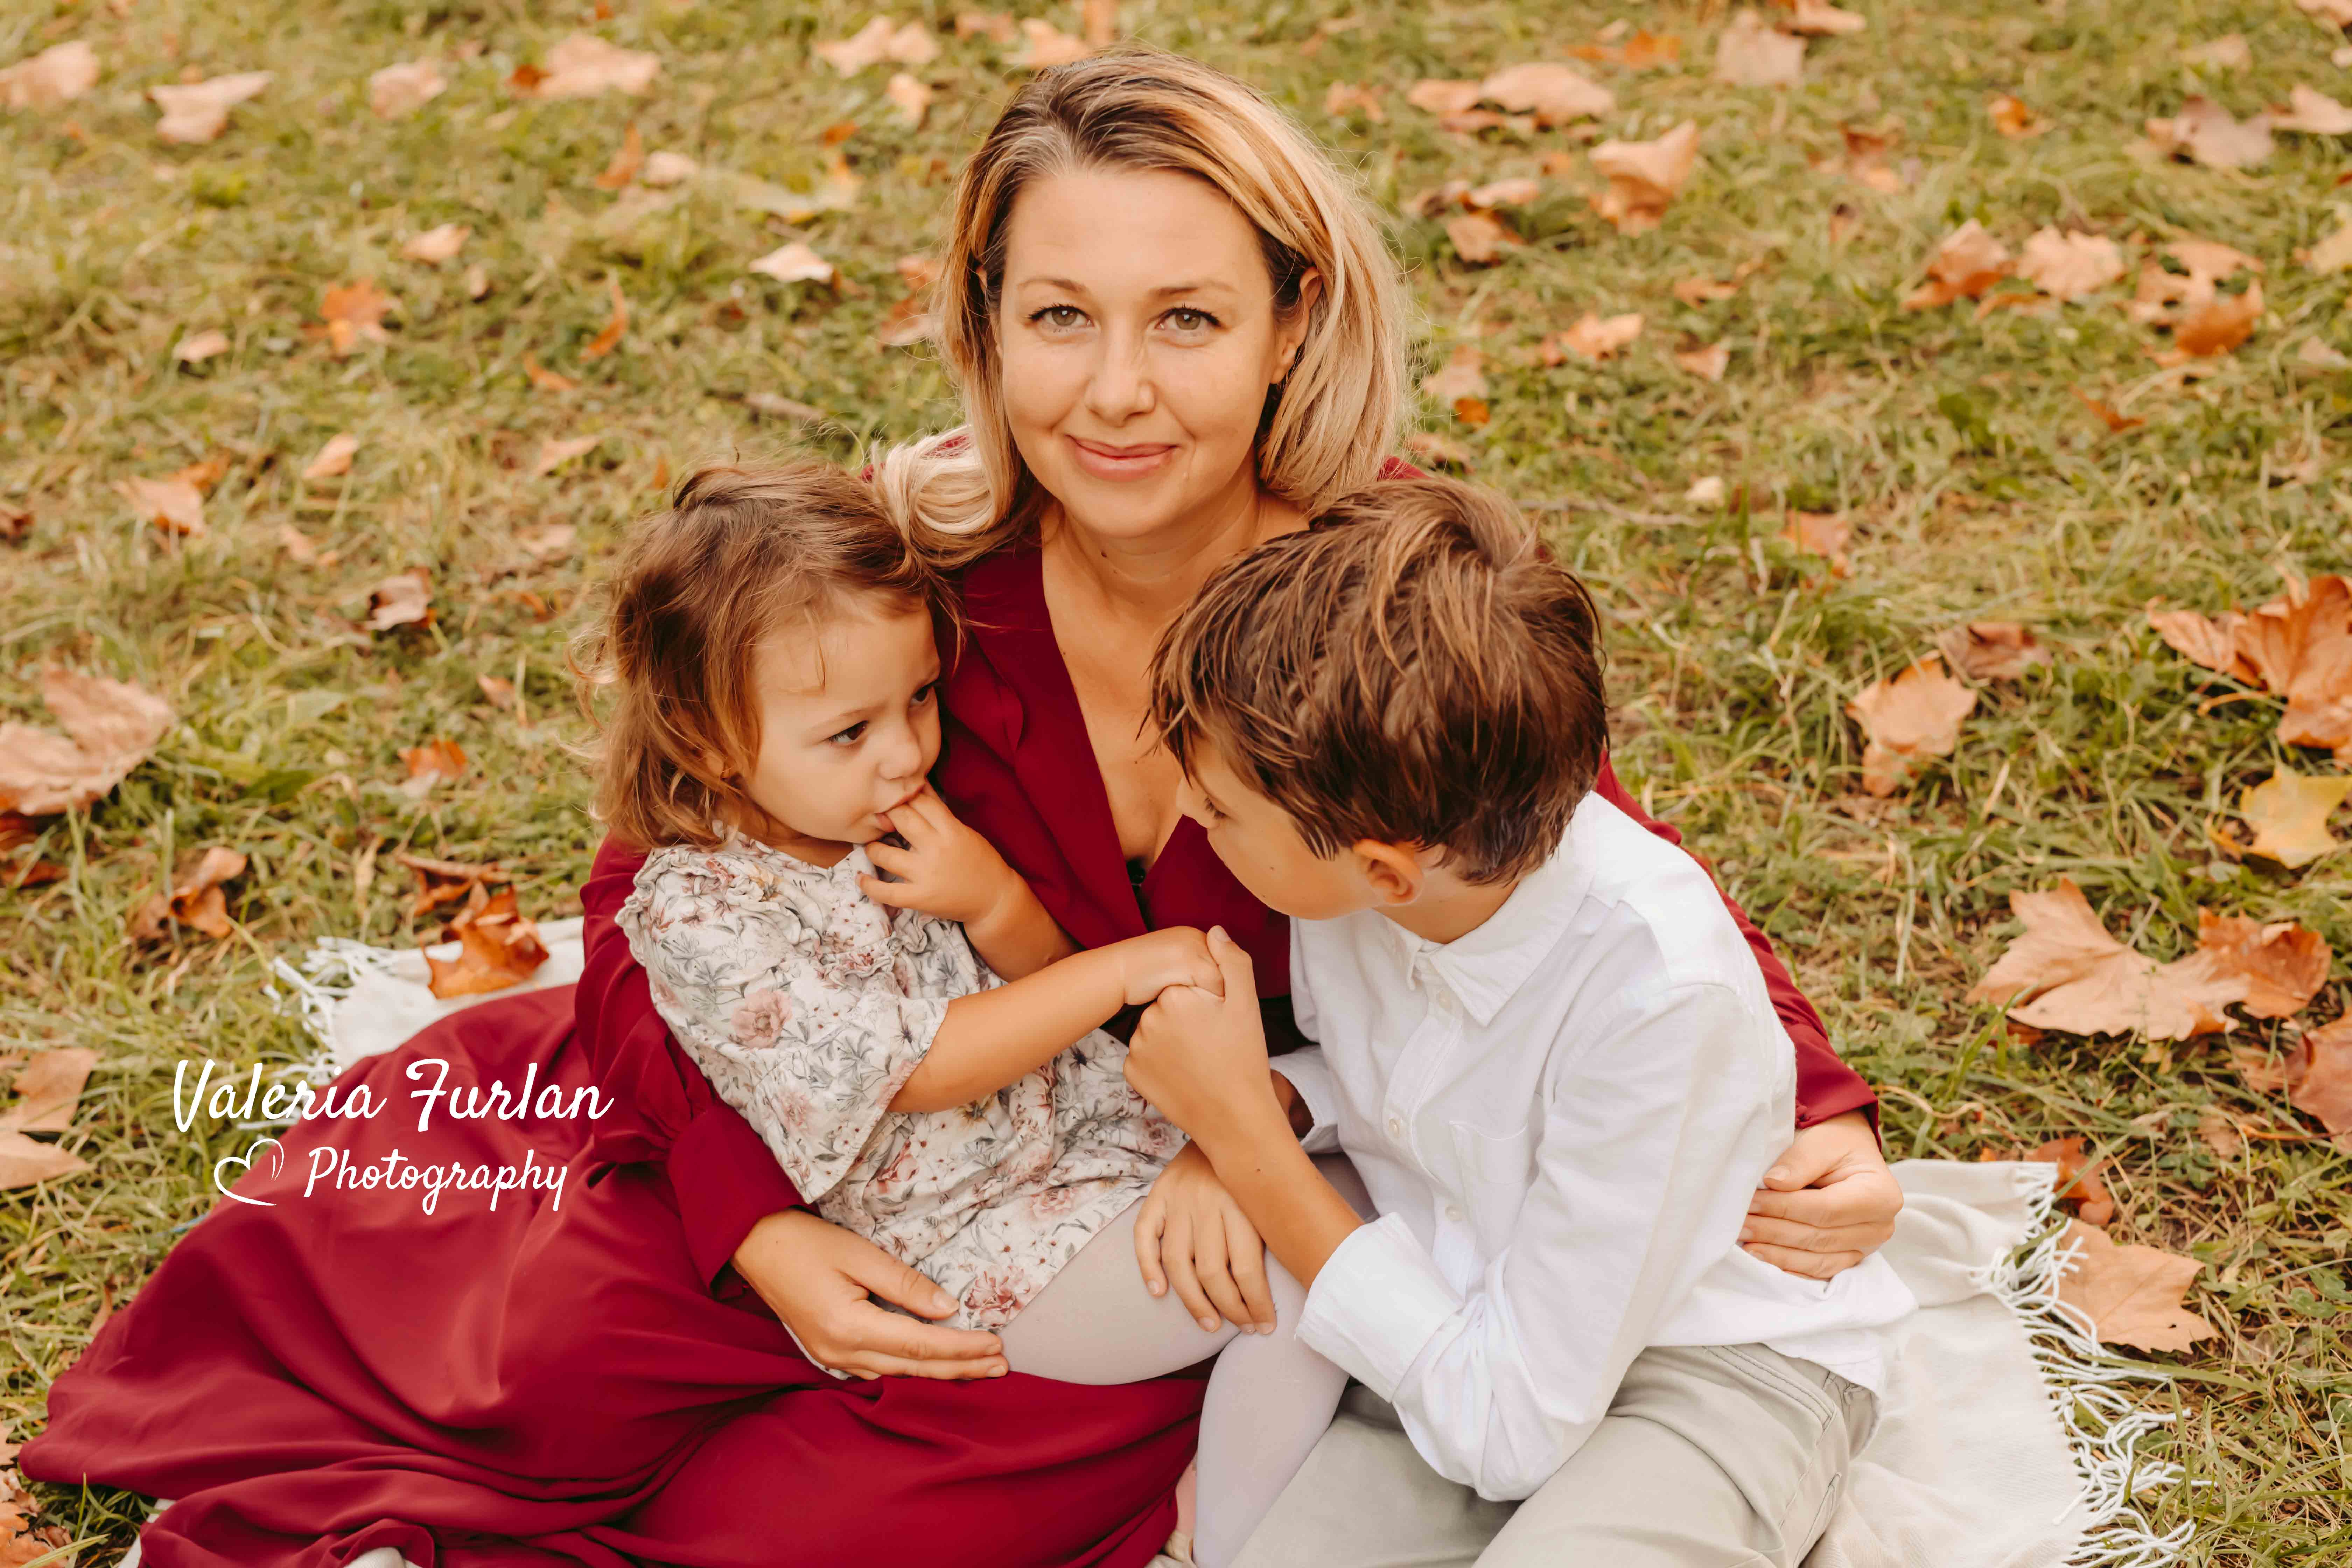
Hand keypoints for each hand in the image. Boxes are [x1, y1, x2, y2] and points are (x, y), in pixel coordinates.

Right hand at [733, 1209, 1007, 1379]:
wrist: (755, 1247)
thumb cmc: (806, 1243)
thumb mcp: (860, 1255)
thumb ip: (905, 1285)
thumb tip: (948, 1308)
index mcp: (850, 1327)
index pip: (920, 1344)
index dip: (962, 1347)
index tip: (997, 1344)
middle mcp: (841, 1352)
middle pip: (913, 1367)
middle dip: (960, 1367)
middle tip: (1002, 1365)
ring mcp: (831, 1357)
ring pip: (897, 1373)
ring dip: (939, 1371)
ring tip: (978, 1368)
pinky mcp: (828, 1352)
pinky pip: (878, 1370)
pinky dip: (911, 1368)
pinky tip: (930, 1366)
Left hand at [860, 786, 1020, 928]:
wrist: (995, 900)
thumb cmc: (980, 861)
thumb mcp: (964, 831)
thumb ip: (939, 811)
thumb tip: (918, 783)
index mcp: (951, 830)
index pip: (920, 801)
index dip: (903, 795)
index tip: (892, 795)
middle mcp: (936, 849)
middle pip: (901, 820)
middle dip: (885, 814)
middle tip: (876, 816)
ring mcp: (926, 874)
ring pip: (886, 855)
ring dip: (872, 848)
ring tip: (871, 846)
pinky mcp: (920, 898)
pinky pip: (886, 892)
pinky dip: (869, 885)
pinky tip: (861, 878)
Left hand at [1125, 928, 1282, 1151]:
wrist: (1234, 1118)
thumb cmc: (1244, 1058)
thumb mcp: (1246, 1004)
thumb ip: (1232, 961)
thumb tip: (1214, 932)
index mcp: (1174, 995)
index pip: (1183, 984)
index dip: (1204, 1002)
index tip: (1218, 1023)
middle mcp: (1148, 1018)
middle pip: (1166, 1006)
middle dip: (1185, 1018)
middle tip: (1212, 1042)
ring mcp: (1136, 1047)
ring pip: (1154, 1030)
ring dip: (1171, 1038)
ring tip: (1200, 1059)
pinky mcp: (1131, 1072)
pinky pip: (1144, 1056)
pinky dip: (1160, 1061)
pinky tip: (1183, 1073)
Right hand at [1135, 1142, 1276, 1334]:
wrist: (1225, 1122)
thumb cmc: (1254, 1171)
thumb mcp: (1270, 1195)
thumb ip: (1272, 1231)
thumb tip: (1288, 1281)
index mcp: (1243, 1204)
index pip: (1247, 1270)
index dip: (1256, 1305)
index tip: (1266, 1325)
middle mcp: (1208, 1202)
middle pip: (1212, 1273)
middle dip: (1231, 1310)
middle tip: (1243, 1327)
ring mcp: (1179, 1199)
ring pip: (1179, 1263)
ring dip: (1194, 1302)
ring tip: (1211, 1323)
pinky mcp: (1157, 1195)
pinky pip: (1145, 1236)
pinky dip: (1148, 1268)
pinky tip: (1160, 1292)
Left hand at [1741, 1111, 1903, 1279]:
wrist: (1846, 1154)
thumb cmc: (1835, 1145)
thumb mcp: (1820, 1142)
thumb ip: (1799, 1162)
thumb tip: (1773, 1183)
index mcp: (1880, 1195)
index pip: (1825, 1209)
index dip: (1784, 1208)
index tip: (1751, 1203)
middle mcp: (1879, 1227)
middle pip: (1819, 1237)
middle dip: (1774, 1232)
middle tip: (1739, 1225)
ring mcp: (1866, 1247)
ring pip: (1818, 1260)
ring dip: (1778, 1255)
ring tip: (1745, 1244)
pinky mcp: (1850, 1257)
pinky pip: (1819, 1270)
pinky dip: (1790, 1268)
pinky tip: (1764, 1261)